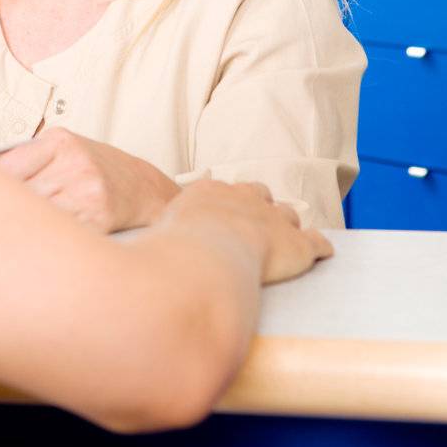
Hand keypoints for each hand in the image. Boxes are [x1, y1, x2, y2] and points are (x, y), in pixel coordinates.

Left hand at [0, 127, 180, 232]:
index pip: (6, 167)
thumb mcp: (63, 148)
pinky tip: (41, 240)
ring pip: (34, 217)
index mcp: (59, 142)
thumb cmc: (94, 168)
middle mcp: (74, 164)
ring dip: (21, 228)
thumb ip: (26, 157)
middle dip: (4, 211)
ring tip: (13, 234)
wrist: (141, 188)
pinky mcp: (96, 221)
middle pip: (18, 195)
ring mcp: (87, 194)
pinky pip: (56, 234)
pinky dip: (44, 239)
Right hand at [156, 180, 332, 284]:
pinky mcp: (297, 245)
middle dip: (262, 204)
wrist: (206, 256)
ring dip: (289, 225)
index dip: (230, 201)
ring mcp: (272, 220)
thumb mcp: (157, 230)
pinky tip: (326, 252)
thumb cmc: (175, 247)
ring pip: (288, 216)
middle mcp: (244, 199)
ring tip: (291, 235)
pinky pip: (316, 243)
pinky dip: (321, 247)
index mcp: (211, 193)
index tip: (229, 209)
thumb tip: (121, 243)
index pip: (226, 190)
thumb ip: (155, 231)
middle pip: (260, 194)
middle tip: (261, 218)